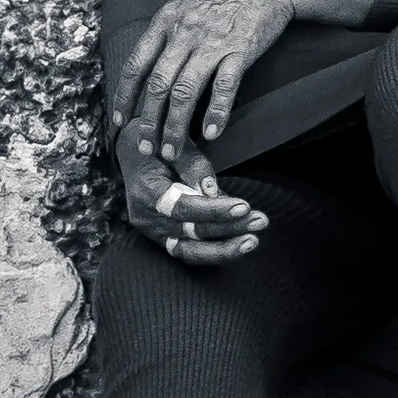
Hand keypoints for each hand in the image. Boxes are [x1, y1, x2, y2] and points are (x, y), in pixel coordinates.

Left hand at [114, 0, 376, 163]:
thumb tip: (154, 58)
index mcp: (166, 20)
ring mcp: (212, 42)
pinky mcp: (241, 50)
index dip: (125, 96)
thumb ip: (170, 28)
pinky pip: (223, 88)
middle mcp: (184, 32)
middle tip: (144, 148)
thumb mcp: (188, 0)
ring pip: (184, 92)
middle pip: (157, 85)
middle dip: (147, 122)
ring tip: (172, 151)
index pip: (136, 65)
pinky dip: (215, 113)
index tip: (121, 120)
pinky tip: (211, 133)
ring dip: (174, 127)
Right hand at [119, 135, 267, 269]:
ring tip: (252, 240)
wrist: (137, 154)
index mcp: (147, 192)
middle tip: (260, 221)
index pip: (183, 208)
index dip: (215, 210)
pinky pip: (189, 252)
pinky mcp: (164, 238)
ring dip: (224, 249)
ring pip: (189, 251)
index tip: (244, 206)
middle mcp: (147, 218)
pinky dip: (214, 251)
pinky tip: (238, 245)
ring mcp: (155, 232)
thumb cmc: (161, 145)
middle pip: (190, 232)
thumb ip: (192, 166)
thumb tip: (211, 190)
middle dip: (229, 229)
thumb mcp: (174, 145)